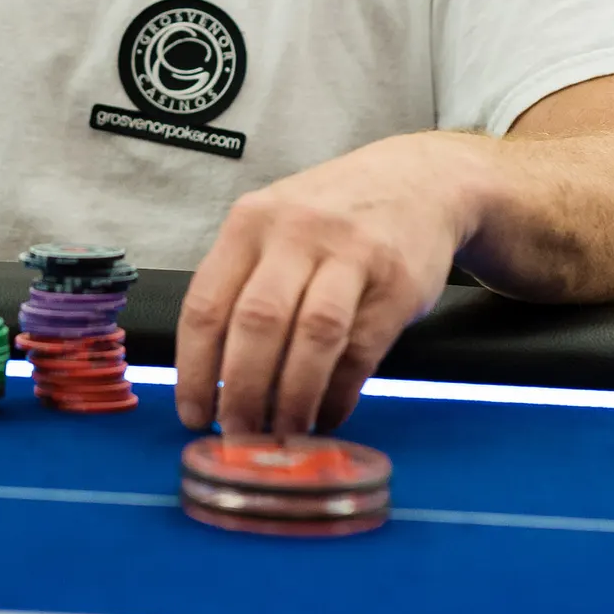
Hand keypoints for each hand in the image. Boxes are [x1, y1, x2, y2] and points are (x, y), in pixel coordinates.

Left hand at [175, 135, 476, 436]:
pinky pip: (360, 351)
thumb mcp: (276, 225)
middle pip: (257, 323)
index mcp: (250, 222)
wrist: (419, 180)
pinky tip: (326, 415)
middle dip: (243, 391)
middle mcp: (296, 232)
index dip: (194, 370)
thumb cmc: (333, 215)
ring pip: (312, 337)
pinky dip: (338, 395)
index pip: (206, 304)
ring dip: (293, 398)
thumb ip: (244, 283)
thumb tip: (211, 376)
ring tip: (283, 433)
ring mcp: (350, 254)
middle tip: (239, 433)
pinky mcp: (396, 282)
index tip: (195, 413)